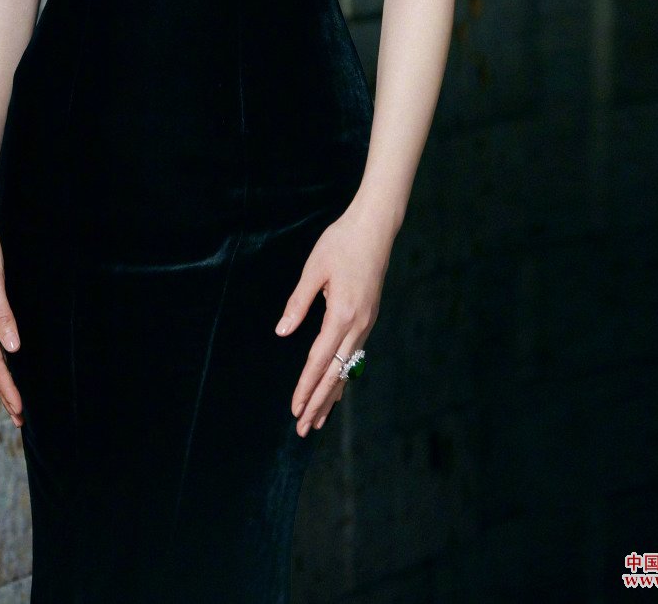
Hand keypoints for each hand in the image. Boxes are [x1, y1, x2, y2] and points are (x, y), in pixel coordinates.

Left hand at [274, 203, 391, 436]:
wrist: (374, 228)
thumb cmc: (341, 243)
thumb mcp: (314, 269)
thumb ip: (298, 302)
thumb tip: (283, 332)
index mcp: (342, 314)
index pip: (320, 360)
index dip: (306, 386)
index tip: (295, 409)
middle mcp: (358, 325)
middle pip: (336, 373)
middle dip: (318, 402)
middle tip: (303, 429)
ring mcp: (366, 323)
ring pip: (347, 368)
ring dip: (331, 394)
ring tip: (317, 418)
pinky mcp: (368, 317)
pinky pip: (354, 356)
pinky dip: (343, 376)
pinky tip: (336, 387)